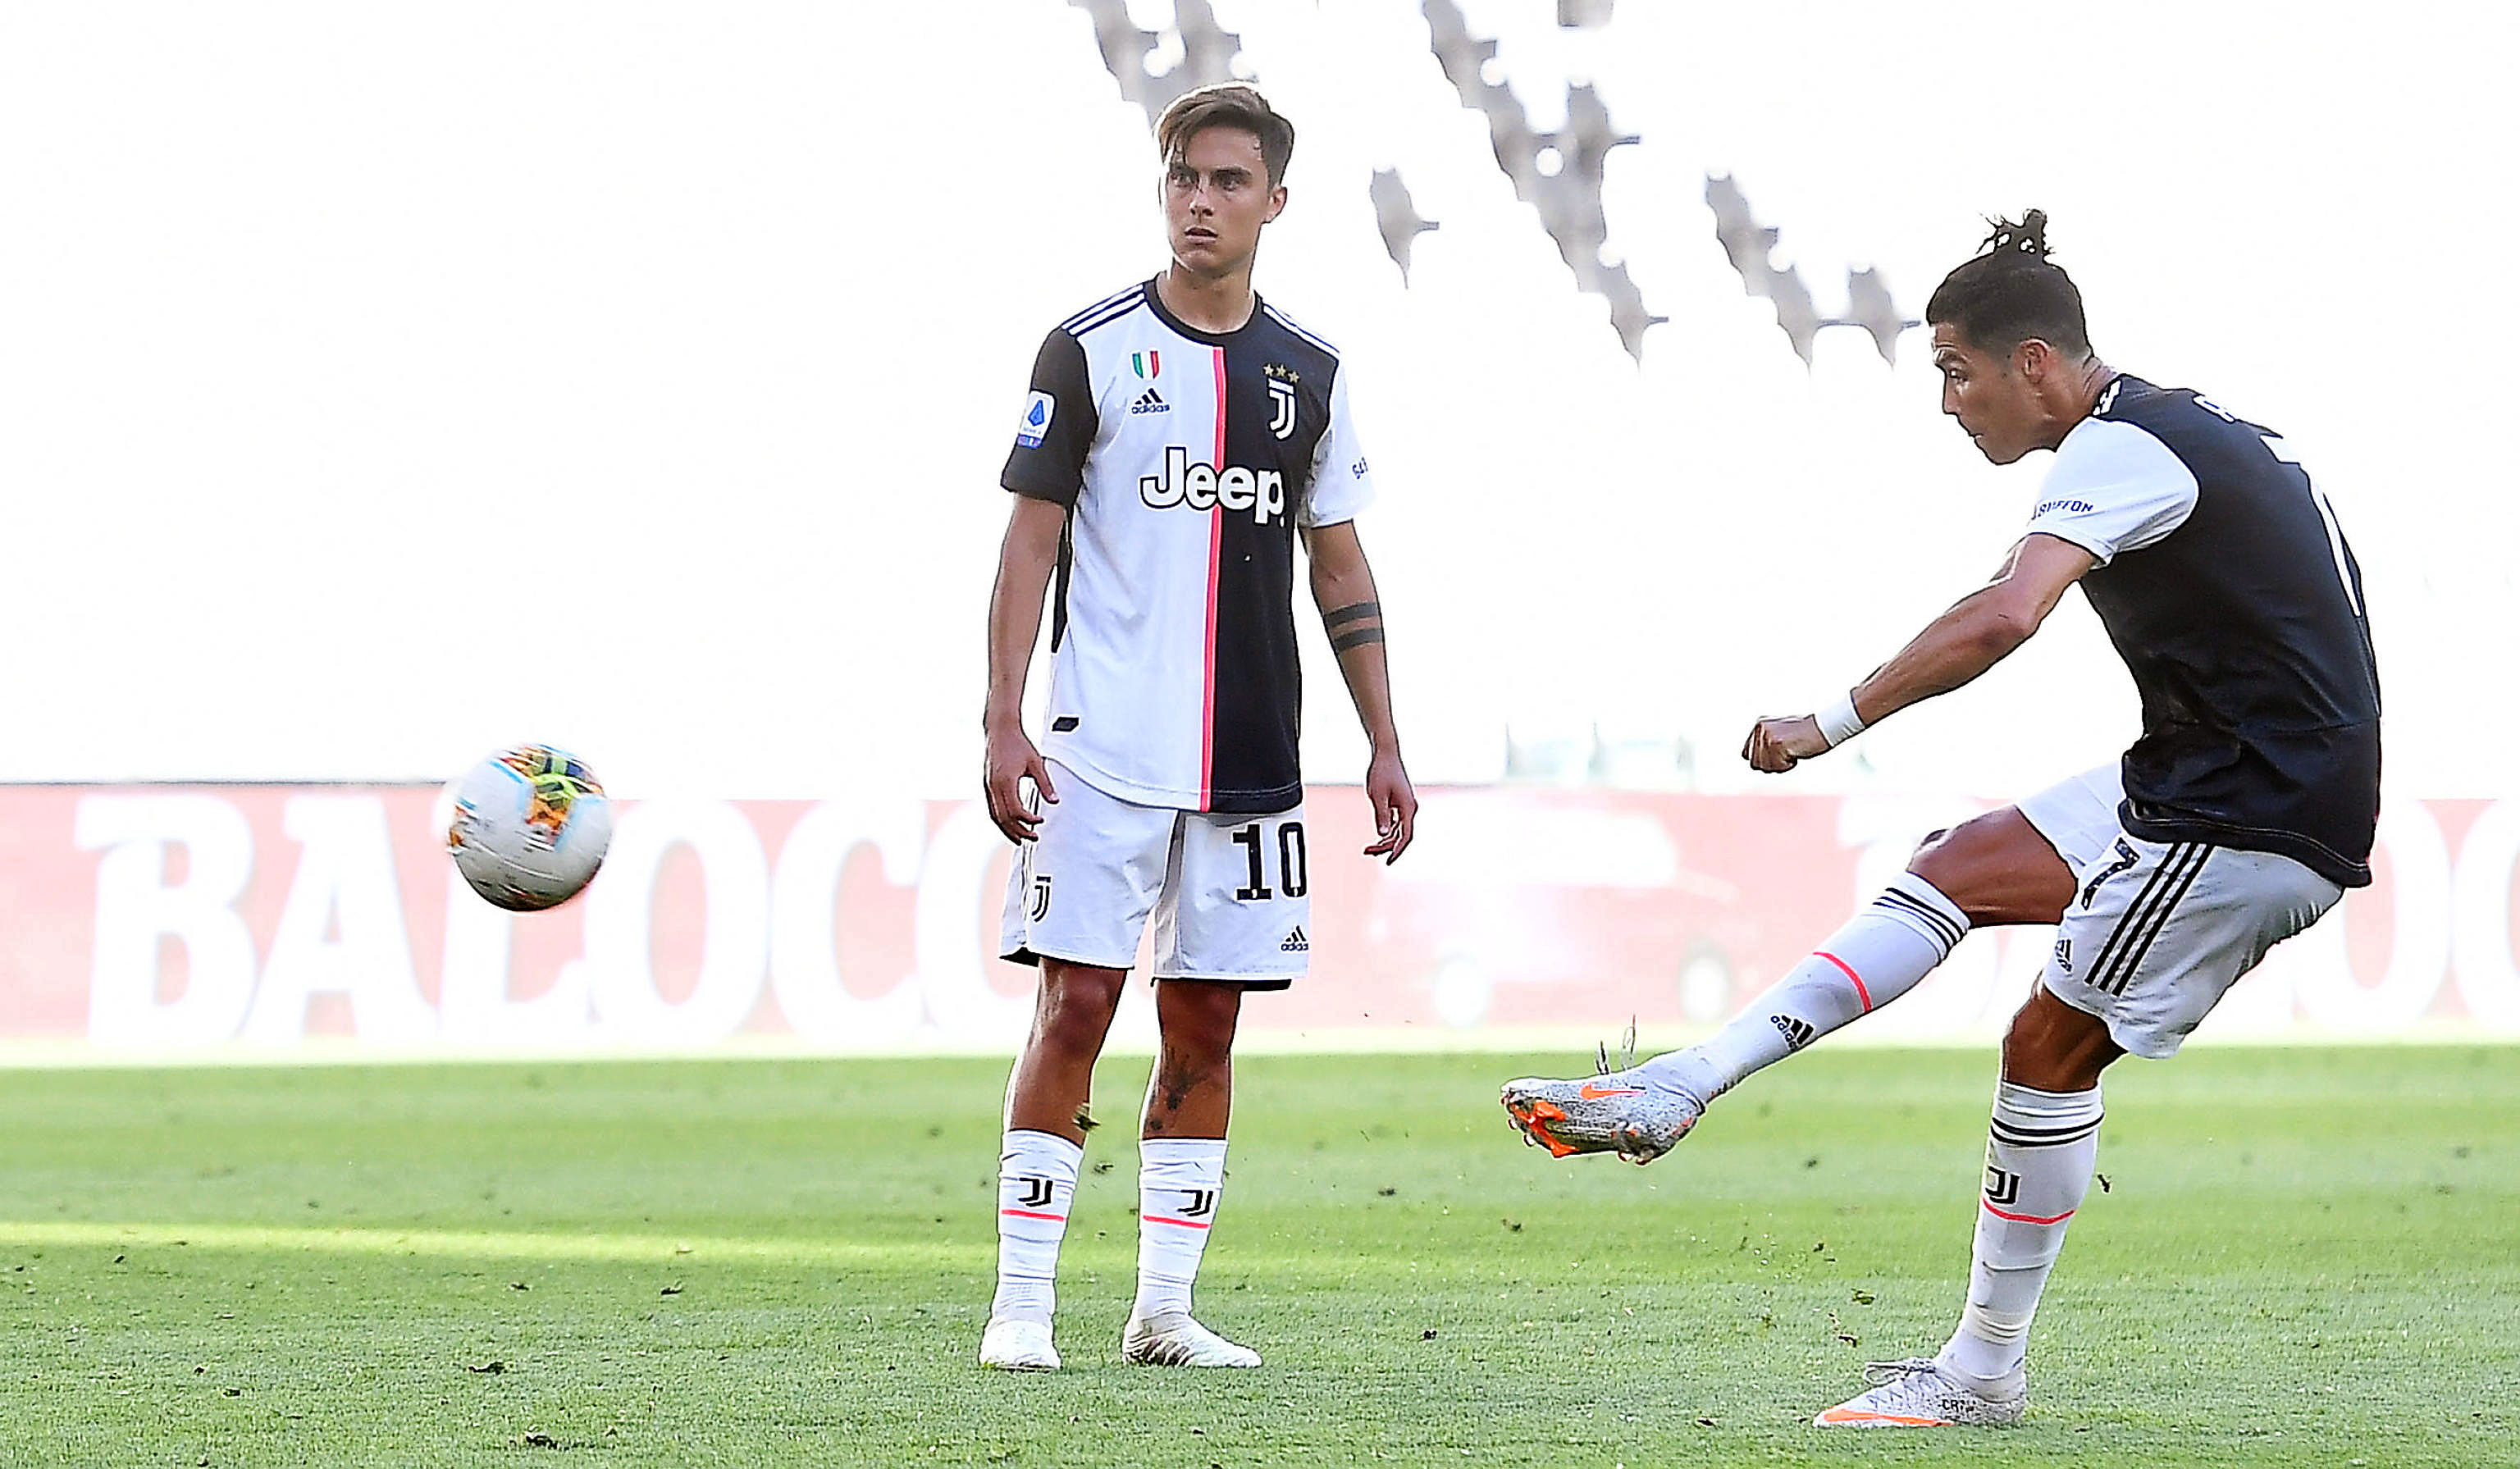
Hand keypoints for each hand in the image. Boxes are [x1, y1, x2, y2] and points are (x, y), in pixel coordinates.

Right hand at [983, 723, 1057, 842]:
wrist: (999, 730)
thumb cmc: (1017, 743)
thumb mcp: (1036, 763)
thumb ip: (1045, 783)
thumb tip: (1054, 800)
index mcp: (1006, 781)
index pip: (1016, 811)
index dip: (1028, 820)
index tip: (1040, 821)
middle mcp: (994, 786)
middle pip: (1004, 818)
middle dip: (1019, 831)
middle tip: (1033, 837)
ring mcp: (988, 787)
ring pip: (995, 816)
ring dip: (1008, 830)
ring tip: (1021, 839)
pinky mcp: (987, 786)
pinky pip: (992, 809)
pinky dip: (1000, 820)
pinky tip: (1009, 825)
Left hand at [1362, 748, 1416, 863]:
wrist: (1386, 753)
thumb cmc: (1381, 772)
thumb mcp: (1377, 795)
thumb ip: (1381, 815)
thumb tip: (1382, 835)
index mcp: (1408, 808)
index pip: (1405, 836)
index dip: (1397, 850)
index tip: (1388, 861)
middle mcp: (1410, 809)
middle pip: (1401, 836)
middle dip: (1385, 847)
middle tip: (1367, 852)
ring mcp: (1405, 806)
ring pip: (1397, 830)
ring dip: (1385, 840)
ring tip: (1368, 849)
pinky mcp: (1399, 803)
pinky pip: (1395, 823)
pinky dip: (1386, 831)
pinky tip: (1377, 836)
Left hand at [1742, 715, 1829, 773]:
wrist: (1824, 726)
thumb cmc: (1806, 733)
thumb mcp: (1780, 733)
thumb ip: (1763, 743)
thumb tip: (1745, 756)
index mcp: (1759, 724)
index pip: (1746, 754)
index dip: (1762, 760)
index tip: (1778, 755)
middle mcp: (1760, 729)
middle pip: (1755, 764)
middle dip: (1772, 764)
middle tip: (1788, 754)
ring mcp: (1767, 736)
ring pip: (1765, 767)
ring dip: (1780, 765)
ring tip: (1793, 752)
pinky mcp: (1776, 744)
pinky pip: (1778, 767)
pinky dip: (1788, 766)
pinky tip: (1797, 754)